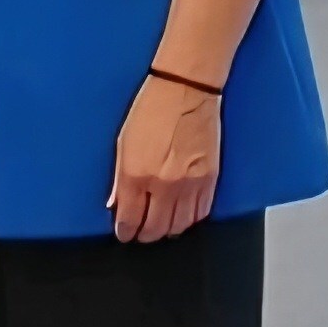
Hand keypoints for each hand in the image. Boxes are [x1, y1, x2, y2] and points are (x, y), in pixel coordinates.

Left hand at [111, 75, 223, 242]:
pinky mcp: (211, 179)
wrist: (185, 91)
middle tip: (139, 234)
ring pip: (181, 225)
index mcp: (137, 174)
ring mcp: (191, 184)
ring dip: (168, 230)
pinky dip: (190, 219)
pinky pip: (201, 212)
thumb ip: (120, 178)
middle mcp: (165, 184)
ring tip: (159, 228)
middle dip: (146, 235)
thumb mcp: (123, 143)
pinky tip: (182, 217)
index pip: (131, 218)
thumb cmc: (151, 110)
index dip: (126, 231)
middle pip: (157, 227)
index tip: (124, 234)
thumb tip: (116, 203)